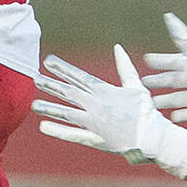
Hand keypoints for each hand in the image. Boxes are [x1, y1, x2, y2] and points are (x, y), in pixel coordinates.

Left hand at [33, 45, 186, 178]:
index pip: (79, 76)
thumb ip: (125, 67)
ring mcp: (94, 123)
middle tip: (34, 77)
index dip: (63, 68)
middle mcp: (97, 105)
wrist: (154, 137)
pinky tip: (43, 126)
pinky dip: (58, 130)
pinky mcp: (95, 138)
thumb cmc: (147, 111)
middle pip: (69, 92)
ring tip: (33, 104)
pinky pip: (73, 134)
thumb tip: (118, 47)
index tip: (48, 61)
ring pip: (67, 113)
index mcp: (106, 91)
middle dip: (51, 84)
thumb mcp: (137, 85)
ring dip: (49, 107)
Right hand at [142, 13, 186, 123]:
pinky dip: (183, 116)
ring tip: (154, 102)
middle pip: (173, 81)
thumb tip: (169, 16)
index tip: (147, 59)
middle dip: (159, 81)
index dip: (160, 61)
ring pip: (179, 99)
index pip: (172, 61)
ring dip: (167, 100)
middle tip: (145, 82)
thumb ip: (181, 35)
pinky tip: (174, 117)